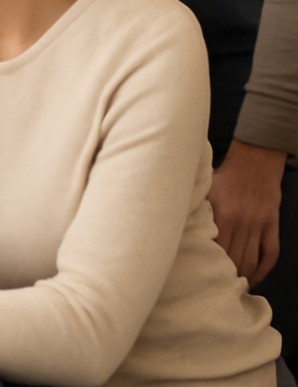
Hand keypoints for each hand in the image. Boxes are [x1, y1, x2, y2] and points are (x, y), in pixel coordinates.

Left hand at [208, 139, 286, 284]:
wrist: (255, 161)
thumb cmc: (225, 175)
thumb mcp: (206, 188)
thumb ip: (197, 208)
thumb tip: (175, 224)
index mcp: (224, 213)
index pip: (216, 247)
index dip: (209, 263)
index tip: (200, 275)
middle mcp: (243, 222)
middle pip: (234, 257)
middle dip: (225, 274)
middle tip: (214, 287)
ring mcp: (260, 225)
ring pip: (252, 259)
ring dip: (243, 275)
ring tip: (231, 286)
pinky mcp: (273, 226)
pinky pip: (270, 254)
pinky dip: (263, 270)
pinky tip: (254, 278)